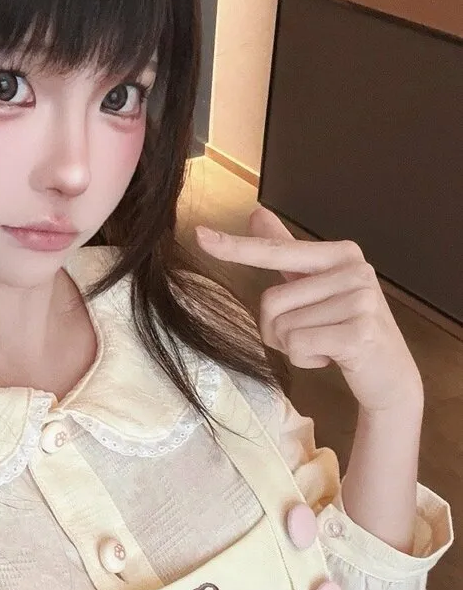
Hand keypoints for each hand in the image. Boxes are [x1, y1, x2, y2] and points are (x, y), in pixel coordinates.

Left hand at [195, 207, 423, 413]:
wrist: (390, 375)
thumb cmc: (345, 329)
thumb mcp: (315, 286)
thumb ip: (286, 251)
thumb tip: (255, 214)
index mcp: (340, 254)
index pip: (276, 251)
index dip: (235, 247)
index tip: (199, 235)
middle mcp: (354, 270)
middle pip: (270, 301)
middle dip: (278, 330)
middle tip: (313, 335)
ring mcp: (360, 301)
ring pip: (283, 327)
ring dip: (294, 347)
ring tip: (326, 345)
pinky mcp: (359, 333)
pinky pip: (298, 346)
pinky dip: (306, 360)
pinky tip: (333, 358)